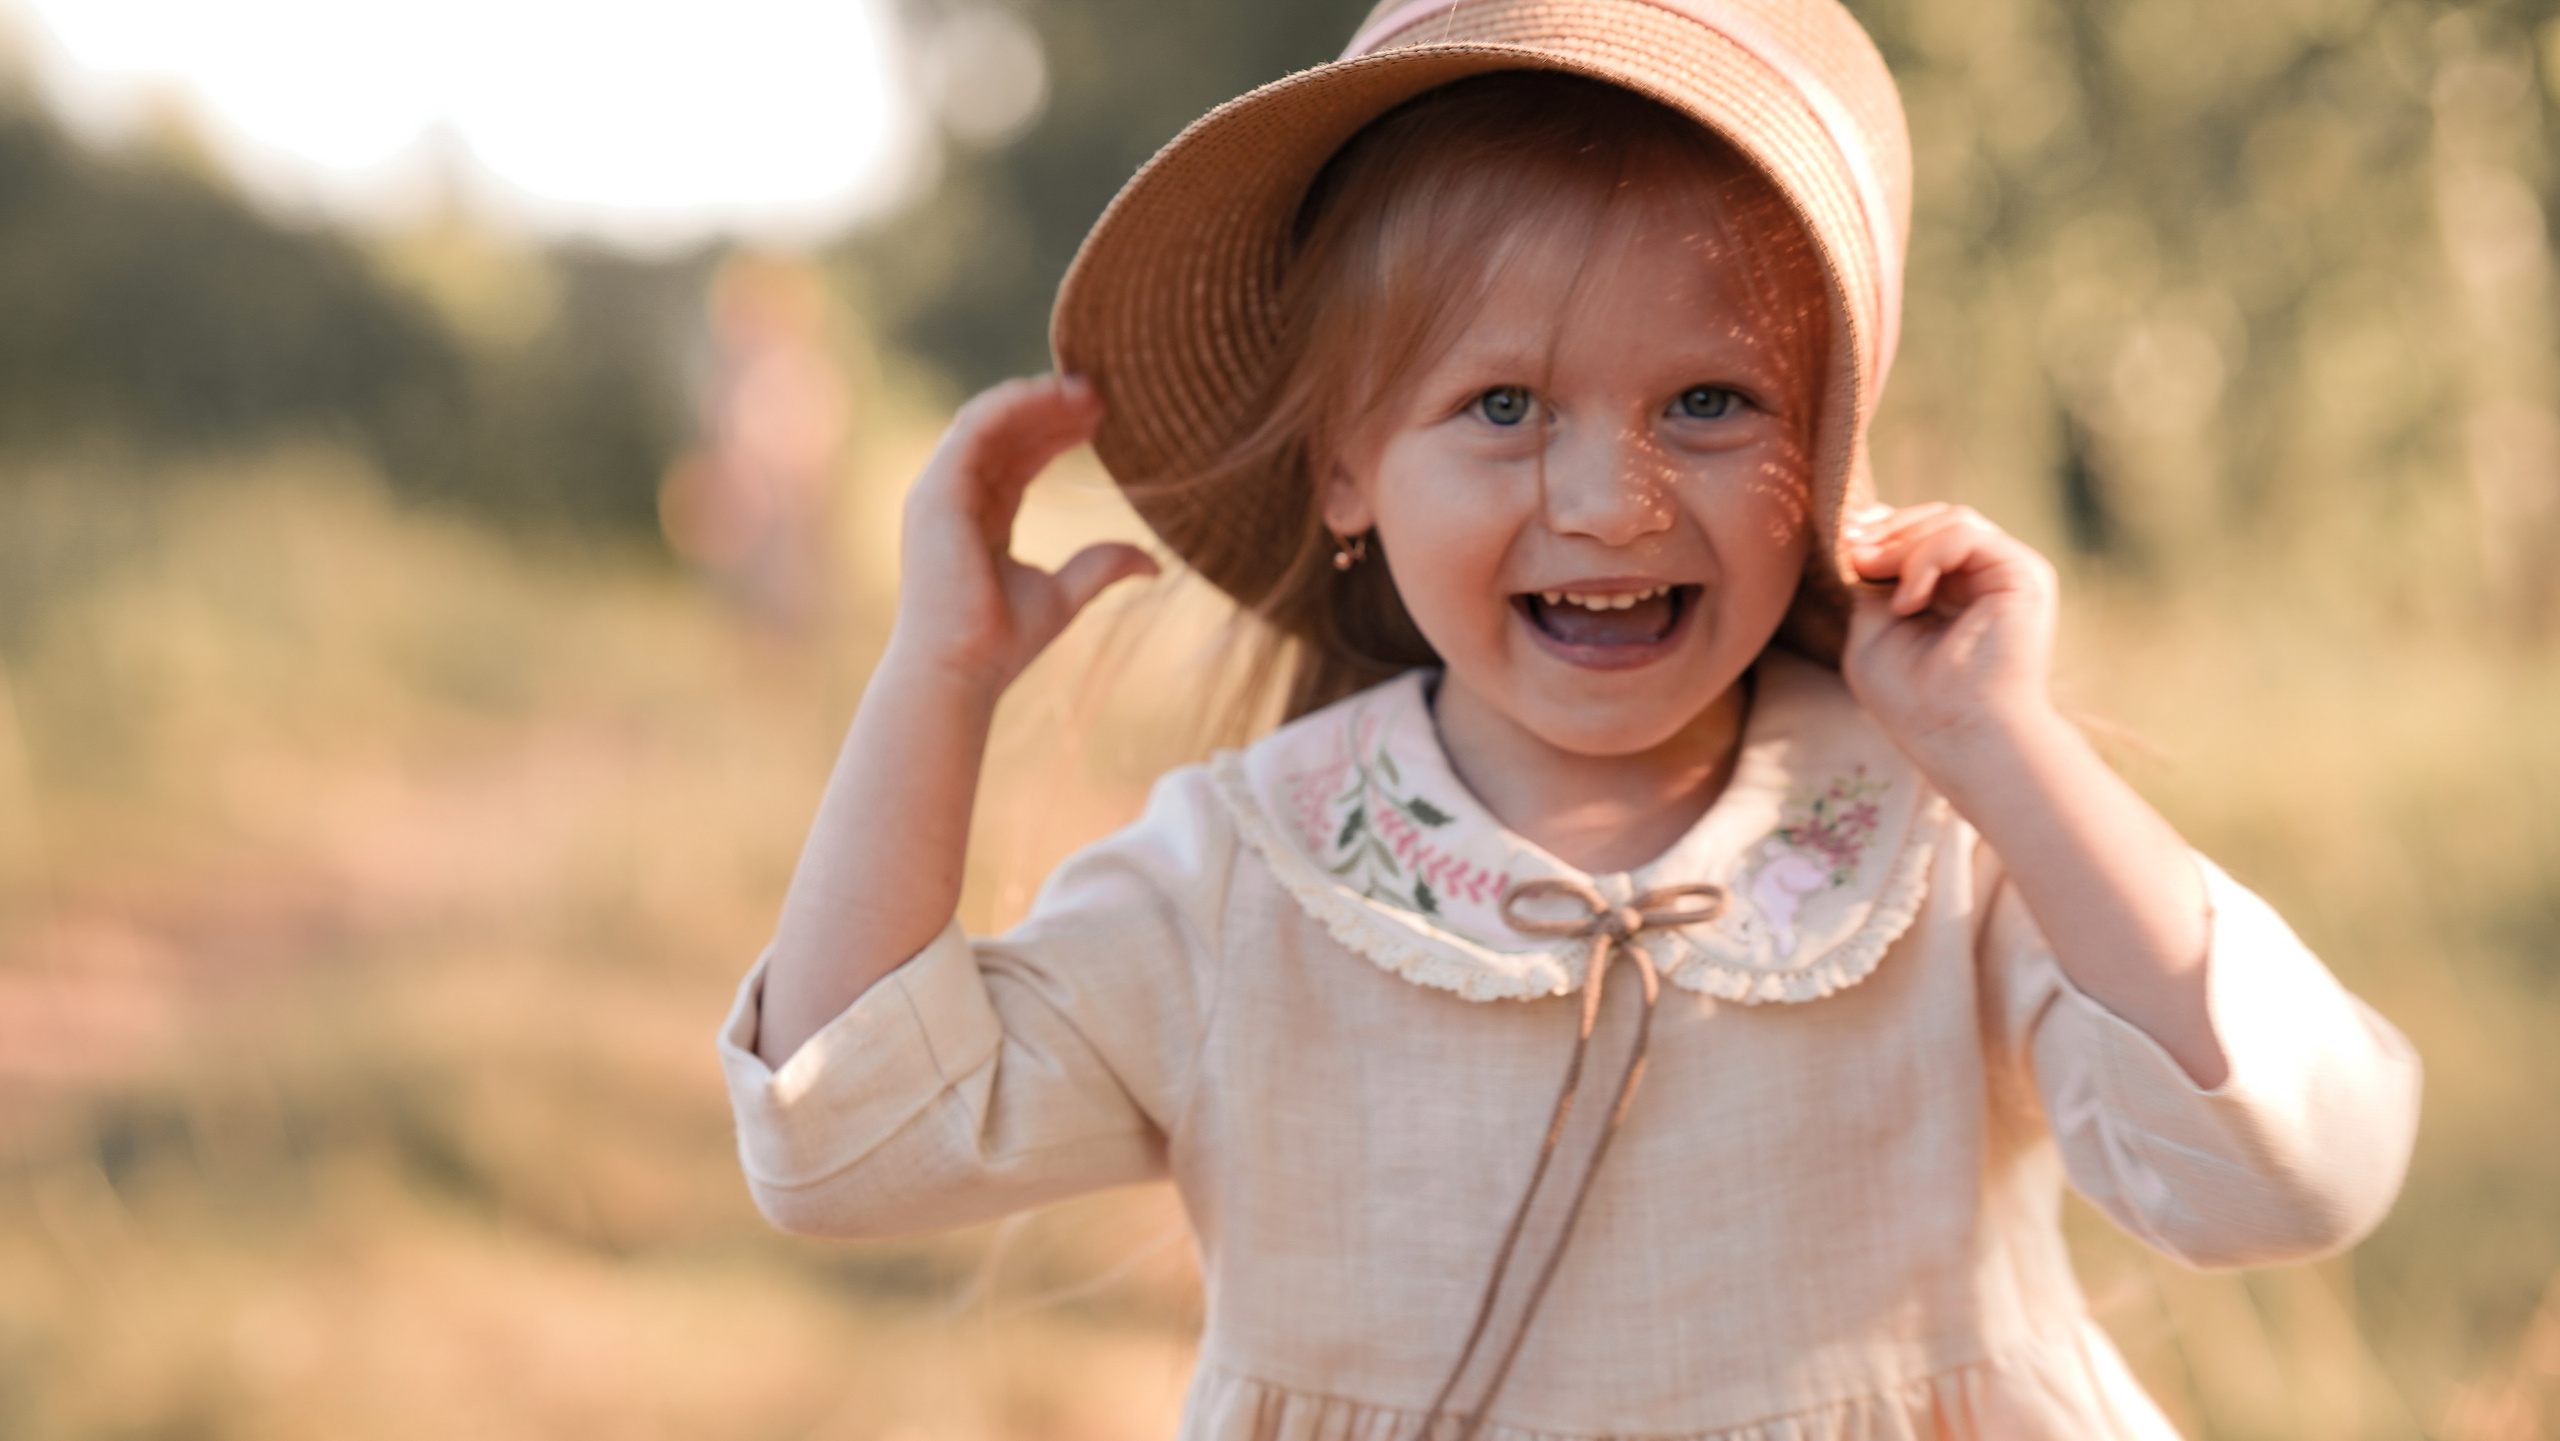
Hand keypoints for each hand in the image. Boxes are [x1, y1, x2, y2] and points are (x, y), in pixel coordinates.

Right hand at [892, 375, 1159, 691]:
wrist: (961, 670)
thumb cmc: (1001, 643)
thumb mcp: (1065, 594)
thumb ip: (1101, 565)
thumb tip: (1154, 562)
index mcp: (982, 517)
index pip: (1020, 456)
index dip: (1059, 431)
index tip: (1106, 416)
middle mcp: (955, 497)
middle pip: (1007, 432)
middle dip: (1053, 408)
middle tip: (1104, 392)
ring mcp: (940, 491)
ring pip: (991, 421)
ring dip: (1038, 398)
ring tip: (1088, 390)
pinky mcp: (936, 491)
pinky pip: (975, 428)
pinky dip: (1013, 404)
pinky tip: (1054, 395)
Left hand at [1839, 503, 2060, 775]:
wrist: (1961, 736)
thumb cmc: (1913, 701)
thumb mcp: (1871, 633)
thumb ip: (1871, 585)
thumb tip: (1863, 543)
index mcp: (1950, 593)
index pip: (1919, 535)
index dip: (1881, 529)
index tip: (1846, 543)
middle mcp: (1981, 580)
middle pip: (1935, 519)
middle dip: (1887, 530)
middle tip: (1856, 556)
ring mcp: (2005, 574)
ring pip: (1951, 519)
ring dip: (1903, 544)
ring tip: (1878, 580)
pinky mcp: (2023, 574)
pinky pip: (1965, 533)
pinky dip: (1926, 556)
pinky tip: (1908, 601)